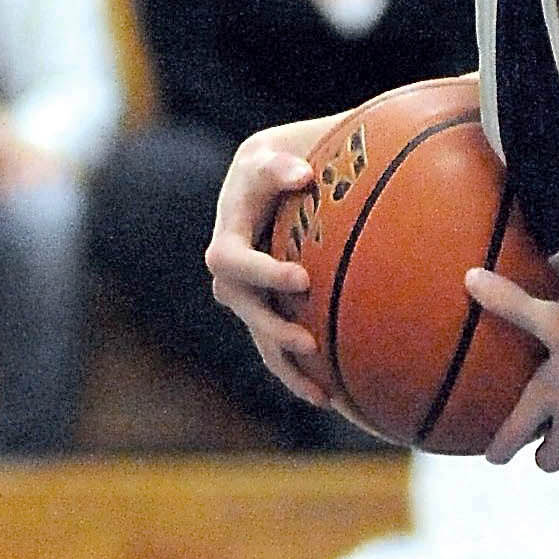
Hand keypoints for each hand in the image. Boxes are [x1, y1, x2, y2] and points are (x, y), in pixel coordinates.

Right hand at [203, 121, 331, 405]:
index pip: (232, 262)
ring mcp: (250, 305)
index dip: (261, 273)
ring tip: (322, 394)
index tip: (300, 278)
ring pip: (262, 344)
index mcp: (227, 242)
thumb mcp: (268, 160)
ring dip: (289, 369)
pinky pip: (279, 355)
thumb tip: (301, 175)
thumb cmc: (272, 172)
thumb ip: (279, 167)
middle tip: (309, 341)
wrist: (269, 191)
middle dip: (275, 329)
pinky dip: (301, 376)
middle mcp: (232, 280)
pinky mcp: (269, 320)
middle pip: (246, 311)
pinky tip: (331, 397)